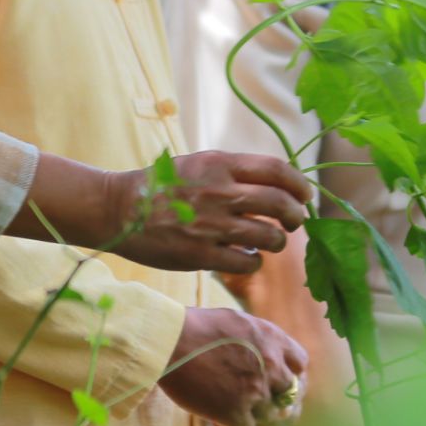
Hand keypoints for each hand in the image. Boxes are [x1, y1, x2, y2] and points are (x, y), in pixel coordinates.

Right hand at [101, 151, 311, 274]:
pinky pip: (247, 262)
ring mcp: (212, 225)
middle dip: (296, 216)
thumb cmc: (163, 185)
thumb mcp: (199, 163)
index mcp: (220, 164)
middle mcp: (220, 192)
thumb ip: (235, 171)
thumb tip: (278, 184)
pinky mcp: (202, 255)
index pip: (277, 170)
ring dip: (277, 241)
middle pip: (280, 204)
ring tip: (270, 241)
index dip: (299, 184)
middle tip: (295, 222)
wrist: (119, 208)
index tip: (305, 195)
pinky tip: (246, 257)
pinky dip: (254, 261)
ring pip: (270, 237)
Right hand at [160, 308, 307, 425]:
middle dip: (277, 401)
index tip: (278, 381)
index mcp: (273, 339)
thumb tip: (268, 351)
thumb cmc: (196, 328)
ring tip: (242, 420)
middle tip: (263, 407)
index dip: (290, 374)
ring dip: (257, 419)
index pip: (300, 364)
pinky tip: (222, 425)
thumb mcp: (238, 322)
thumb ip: (260, 338)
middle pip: (289, 394)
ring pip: (270, 417)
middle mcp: (272, 365)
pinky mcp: (235, 413)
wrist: (170, 341)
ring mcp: (255, 391)